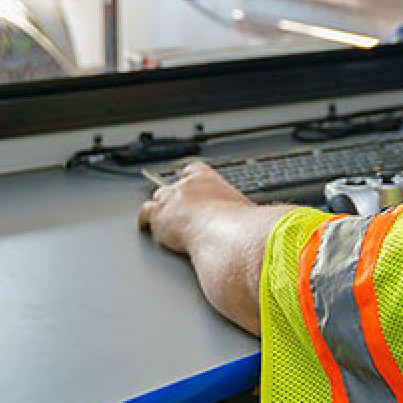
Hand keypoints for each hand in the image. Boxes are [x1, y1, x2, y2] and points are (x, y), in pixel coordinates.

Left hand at [139, 161, 253, 256]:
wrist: (223, 233)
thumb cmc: (237, 223)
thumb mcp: (244, 210)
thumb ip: (243, 210)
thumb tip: (258, 218)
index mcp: (209, 180)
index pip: (194, 169)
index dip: (190, 177)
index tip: (189, 180)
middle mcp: (187, 185)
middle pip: (173, 184)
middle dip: (173, 195)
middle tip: (175, 205)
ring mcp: (170, 199)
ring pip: (158, 198)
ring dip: (159, 206)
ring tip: (160, 213)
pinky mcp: (159, 215)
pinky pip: (146, 214)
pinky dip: (145, 220)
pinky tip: (144, 225)